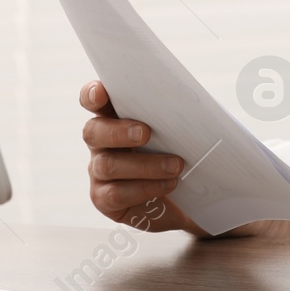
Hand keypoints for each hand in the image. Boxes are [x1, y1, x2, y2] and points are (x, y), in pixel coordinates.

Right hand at [80, 81, 289, 240]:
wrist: (196, 196)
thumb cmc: (188, 151)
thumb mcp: (187, 128)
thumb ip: (180, 112)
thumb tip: (196, 101)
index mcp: (117, 115)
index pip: (94, 99)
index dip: (93, 93)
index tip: (102, 91)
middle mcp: (102, 141)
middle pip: (94, 131)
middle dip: (119, 131)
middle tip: (146, 132)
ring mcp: (99, 171)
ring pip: (107, 164)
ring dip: (144, 164)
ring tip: (176, 166)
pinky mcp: (105, 199)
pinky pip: (115, 194)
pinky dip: (145, 188)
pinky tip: (169, 185)